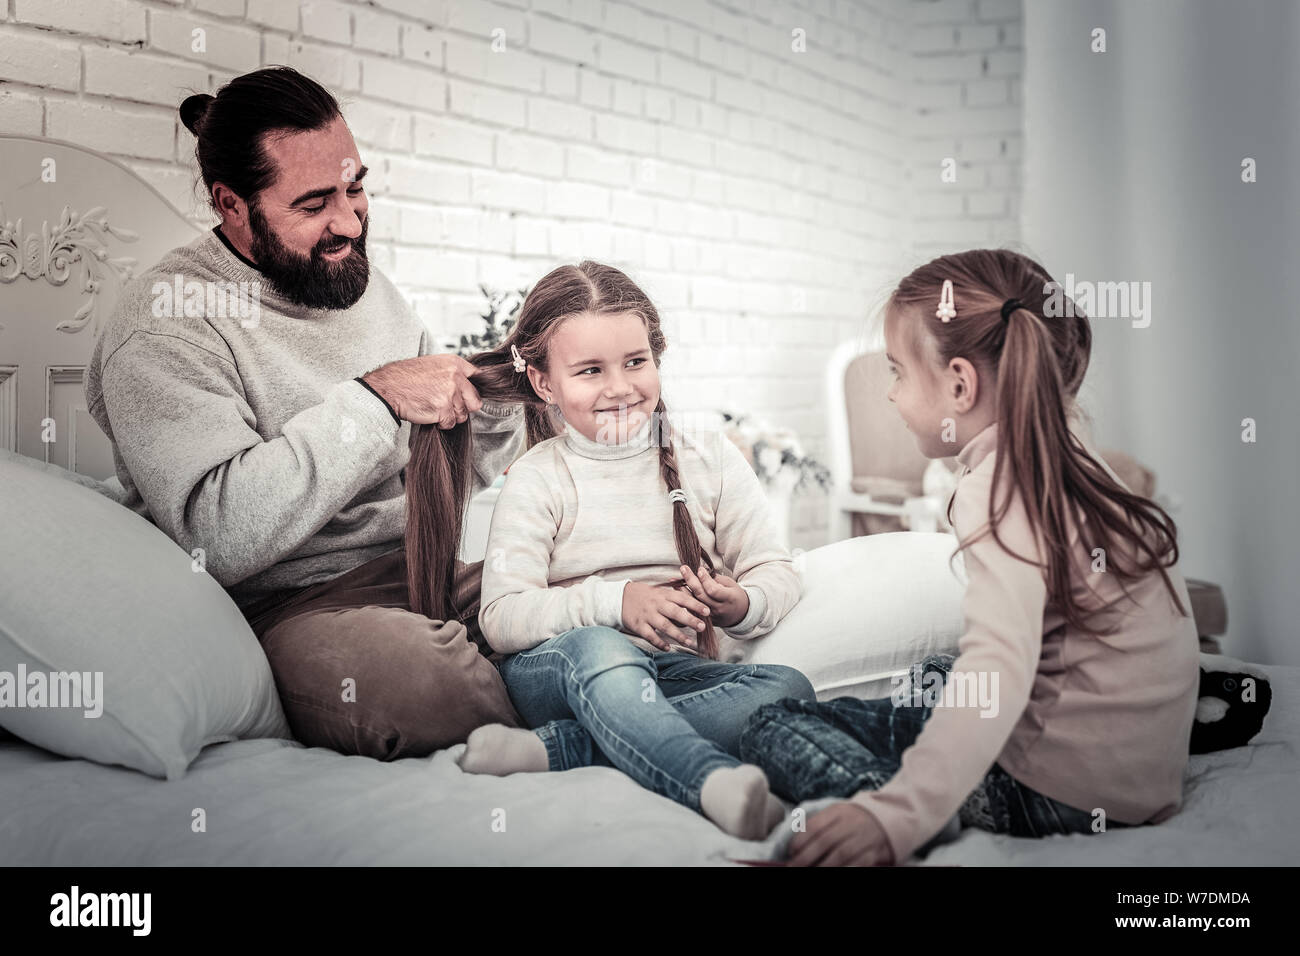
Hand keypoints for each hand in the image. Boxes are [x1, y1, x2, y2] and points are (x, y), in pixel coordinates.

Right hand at [361, 355, 481, 427]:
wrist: (387, 388)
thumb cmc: (405, 377)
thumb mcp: (432, 365)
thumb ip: (451, 374)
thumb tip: (466, 387)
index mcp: (454, 363)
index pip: (477, 378)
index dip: (470, 390)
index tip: (465, 395)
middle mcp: (455, 376)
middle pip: (474, 401)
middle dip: (463, 407)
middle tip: (447, 406)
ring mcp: (450, 393)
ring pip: (462, 414)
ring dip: (449, 416)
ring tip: (433, 407)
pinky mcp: (443, 409)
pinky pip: (450, 423)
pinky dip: (440, 423)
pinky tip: (428, 413)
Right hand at [621, 580, 712, 651]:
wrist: (620, 597)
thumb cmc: (645, 595)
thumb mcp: (660, 592)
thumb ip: (675, 598)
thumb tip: (695, 608)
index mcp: (664, 595)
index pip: (682, 598)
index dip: (695, 604)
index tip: (707, 611)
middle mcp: (656, 604)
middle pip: (675, 612)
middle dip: (690, 620)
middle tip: (702, 627)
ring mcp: (647, 615)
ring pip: (664, 625)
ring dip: (678, 635)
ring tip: (690, 642)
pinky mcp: (639, 625)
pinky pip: (650, 636)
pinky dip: (659, 643)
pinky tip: (668, 648)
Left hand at [678, 565, 747, 628]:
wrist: (739, 615)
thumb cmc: (734, 595)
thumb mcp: (730, 584)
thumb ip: (716, 579)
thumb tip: (700, 571)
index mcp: (729, 598)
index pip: (713, 590)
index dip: (705, 579)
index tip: (700, 569)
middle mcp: (719, 608)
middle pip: (701, 595)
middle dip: (691, 580)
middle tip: (683, 568)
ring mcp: (711, 616)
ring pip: (693, 602)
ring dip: (682, 590)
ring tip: (674, 579)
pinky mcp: (704, 620)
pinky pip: (691, 609)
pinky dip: (683, 599)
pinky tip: (676, 590)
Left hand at [786, 802, 894, 866]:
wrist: (890, 817)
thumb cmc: (854, 820)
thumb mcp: (837, 815)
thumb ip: (818, 827)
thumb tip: (794, 848)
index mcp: (838, 811)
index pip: (815, 825)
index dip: (800, 841)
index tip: (790, 853)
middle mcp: (851, 823)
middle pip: (825, 841)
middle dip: (806, 857)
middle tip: (793, 867)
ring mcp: (864, 838)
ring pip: (841, 854)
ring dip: (823, 866)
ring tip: (810, 872)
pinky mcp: (875, 852)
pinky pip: (858, 864)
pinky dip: (845, 869)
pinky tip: (834, 872)